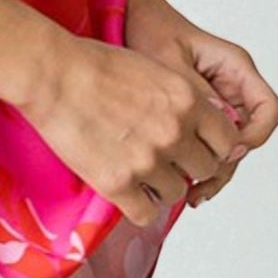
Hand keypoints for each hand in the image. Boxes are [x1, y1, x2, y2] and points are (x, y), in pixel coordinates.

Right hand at [13, 28, 244, 227]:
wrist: (50, 73)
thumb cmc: (91, 64)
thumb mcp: (152, 68)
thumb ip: (180, 100)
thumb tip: (196, 125)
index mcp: (186, 100)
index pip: (227, 140)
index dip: (211, 144)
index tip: (194, 144)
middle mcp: (174, 132)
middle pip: (205, 169)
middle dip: (187, 164)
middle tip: (164, 157)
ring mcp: (147, 161)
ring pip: (176, 192)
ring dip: (161, 185)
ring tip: (137, 169)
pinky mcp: (118, 183)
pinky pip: (146, 214)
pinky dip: (138, 205)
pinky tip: (124, 189)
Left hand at [123, 0, 277, 208]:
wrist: (125, 18)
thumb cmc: (148, 27)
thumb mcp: (169, 58)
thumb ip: (195, 90)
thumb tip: (220, 125)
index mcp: (235, 67)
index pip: (267, 110)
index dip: (255, 135)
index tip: (227, 151)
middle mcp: (231, 87)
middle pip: (248, 136)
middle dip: (228, 164)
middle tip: (202, 186)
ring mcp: (216, 102)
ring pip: (228, 146)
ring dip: (214, 171)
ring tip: (191, 194)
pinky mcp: (196, 115)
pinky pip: (207, 144)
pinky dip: (197, 163)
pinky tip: (181, 183)